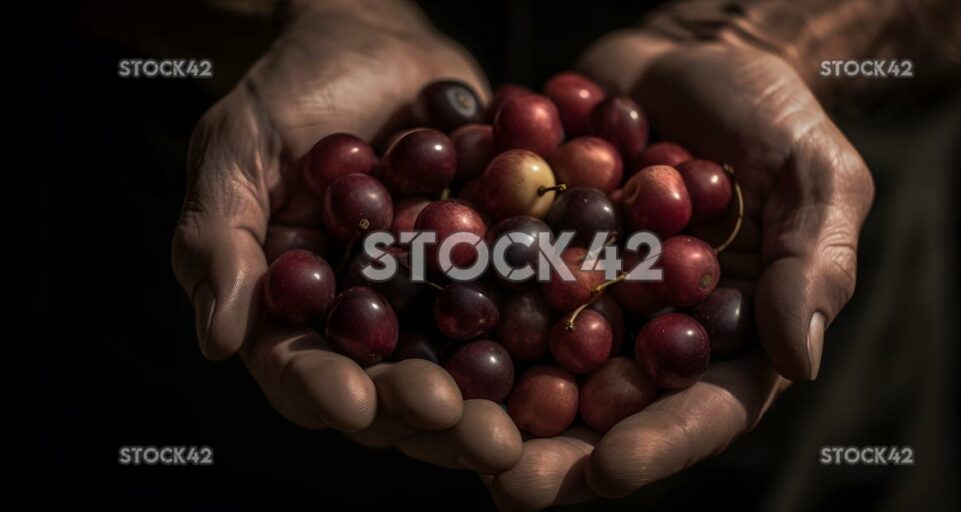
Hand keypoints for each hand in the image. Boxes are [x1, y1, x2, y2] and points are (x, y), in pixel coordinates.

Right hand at [170, 1, 520, 471]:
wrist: (374, 41)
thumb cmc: (288, 88)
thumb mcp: (236, 150)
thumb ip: (220, 238)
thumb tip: (218, 340)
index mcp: (296, 307)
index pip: (299, 366)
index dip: (324, 390)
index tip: (356, 402)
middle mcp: (366, 317)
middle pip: (389, 386)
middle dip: (424, 415)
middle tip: (464, 429)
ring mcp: (431, 298)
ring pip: (459, 365)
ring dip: (489, 401)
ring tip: (518, 426)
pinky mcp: (489, 268)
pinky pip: (517, 302)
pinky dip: (541, 327)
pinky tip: (572, 343)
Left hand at [484, 32, 873, 508]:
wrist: (690, 55)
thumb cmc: (773, 113)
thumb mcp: (818, 176)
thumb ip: (814, 265)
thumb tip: (802, 364)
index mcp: (727, 335)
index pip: (702, 408)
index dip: (658, 444)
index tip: (609, 469)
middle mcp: (649, 330)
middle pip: (608, 410)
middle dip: (559, 453)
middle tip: (508, 484)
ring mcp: (587, 295)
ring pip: (539, 365)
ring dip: (495, 406)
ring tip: (448, 432)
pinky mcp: (537, 253)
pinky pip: (497, 290)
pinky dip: (460, 314)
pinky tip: (413, 339)